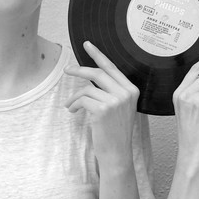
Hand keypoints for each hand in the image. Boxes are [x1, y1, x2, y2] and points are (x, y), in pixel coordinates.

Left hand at [64, 41, 139, 168]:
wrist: (117, 153)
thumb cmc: (115, 132)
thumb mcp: (119, 108)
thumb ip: (111, 91)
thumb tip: (90, 76)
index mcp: (132, 90)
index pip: (112, 68)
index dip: (98, 55)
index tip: (87, 45)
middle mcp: (126, 93)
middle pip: (98, 73)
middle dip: (79, 70)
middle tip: (67, 70)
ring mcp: (115, 101)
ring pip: (87, 88)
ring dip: (74, 96)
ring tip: (70, 105)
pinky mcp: (103, 109)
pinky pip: (82, 99)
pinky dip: (74, 104)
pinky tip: (72, 111)